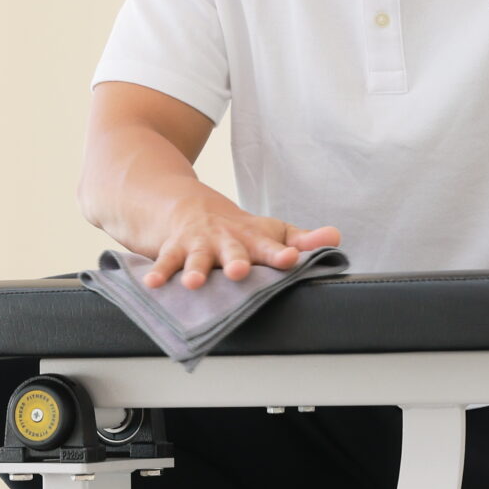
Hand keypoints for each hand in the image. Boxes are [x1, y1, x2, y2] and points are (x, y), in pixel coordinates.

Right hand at [141, 190, 339, 289]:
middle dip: (236, 261)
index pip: (272, 247)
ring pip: (198, 257)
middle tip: (240, 272)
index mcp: (254, 239)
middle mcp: (227, 240)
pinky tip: (153, 285)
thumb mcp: (269, 230)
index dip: (282, 253)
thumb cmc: (234, 227)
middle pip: (234, 251)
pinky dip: (159, 273)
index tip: (292, 259)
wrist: (184, 203)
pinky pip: (166, 261)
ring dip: (196, 270)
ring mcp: (199, 243)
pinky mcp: (174, 247)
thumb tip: (335, 238)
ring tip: (193, 282)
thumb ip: (301, 240)